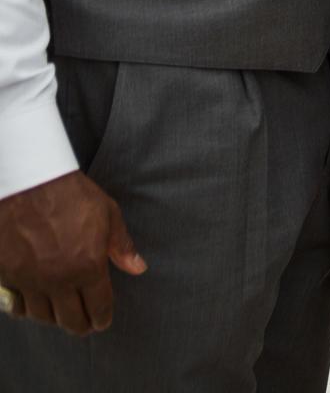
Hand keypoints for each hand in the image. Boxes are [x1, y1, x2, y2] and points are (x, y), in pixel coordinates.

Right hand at [0, 170, 145, 334]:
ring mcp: (30, 280)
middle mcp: (58, 280)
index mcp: (88, 267)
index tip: (102, 322)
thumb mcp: (108, 214)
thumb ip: (121, 246)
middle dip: (81, 325)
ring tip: (62, 313)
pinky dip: (26, 310)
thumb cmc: (71, 194)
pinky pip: (17, 306)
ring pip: (42, 317)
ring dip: (54, 318)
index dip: (102, 318)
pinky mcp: (7, 276)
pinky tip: (33, 306)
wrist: (28, 183)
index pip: (98, 307)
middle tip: (85, 324)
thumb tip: (138, 268)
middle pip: (70, 320)